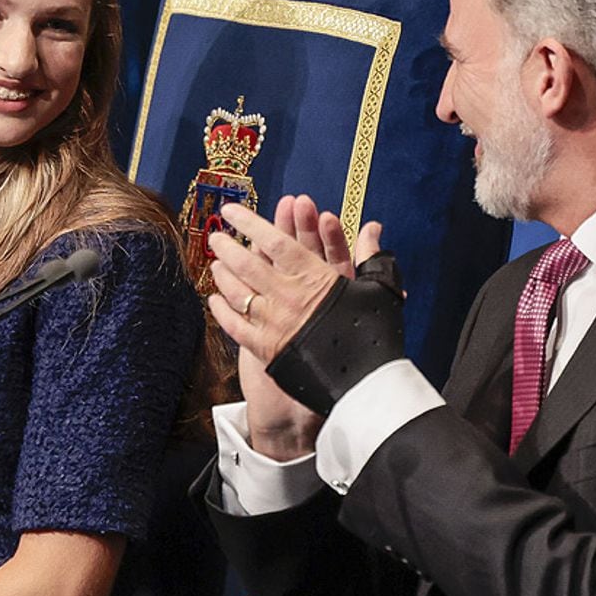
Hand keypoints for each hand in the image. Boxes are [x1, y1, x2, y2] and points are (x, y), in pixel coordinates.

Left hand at [209, 195, 382, 459]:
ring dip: (222, 276)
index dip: (249, 222)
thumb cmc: (375, 333)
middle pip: (246, 264)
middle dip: (227, 247)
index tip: (231, 211)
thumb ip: (372, 257)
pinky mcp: (267, 349)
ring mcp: (274, 324)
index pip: (274, 241)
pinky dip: (221, 312)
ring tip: (216, 265)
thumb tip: (373, 229)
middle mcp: (288, 297)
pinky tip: (215, 301)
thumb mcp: (379, 290)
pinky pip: (235, 327)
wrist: (366, 384)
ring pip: (236, 292)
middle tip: (217, 238)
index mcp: (314, 277)